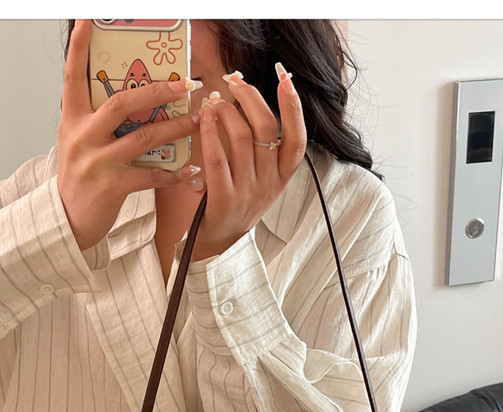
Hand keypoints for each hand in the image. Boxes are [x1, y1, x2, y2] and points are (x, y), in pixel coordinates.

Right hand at [57, 19, 201, 250]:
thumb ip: (98, 120)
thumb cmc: (80, 178)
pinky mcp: (111, 186)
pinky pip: (150, 175)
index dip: (81, 46)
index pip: (73, 74)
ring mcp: (97, 161)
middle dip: (158, 91)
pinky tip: (191, 170)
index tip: (89, 17)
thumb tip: (132, 98)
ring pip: (144, 137)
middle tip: (185, 83)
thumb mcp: (79, 142)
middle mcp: (82, 135)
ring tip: (198, 121)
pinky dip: (173, 173)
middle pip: (123, 103)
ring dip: (176, 129)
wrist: (67, 220)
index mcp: (73, 119)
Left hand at [192, 66, 307, 258]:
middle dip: (250, 97)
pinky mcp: (224, 198)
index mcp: (283, 176)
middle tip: (234, 81)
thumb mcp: (263, 179)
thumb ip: (264, 148)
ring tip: (214, 101)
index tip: (285, 78)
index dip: (294, 108)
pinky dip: (210, 132)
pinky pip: (217, 158)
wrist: (220, 242)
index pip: (297, 139)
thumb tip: (250, 102)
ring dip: (226, 111)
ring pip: (241, 137)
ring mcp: (248, 191)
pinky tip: (205, 118)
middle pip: (266, 128)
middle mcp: (270, 183)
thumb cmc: (240, 201)